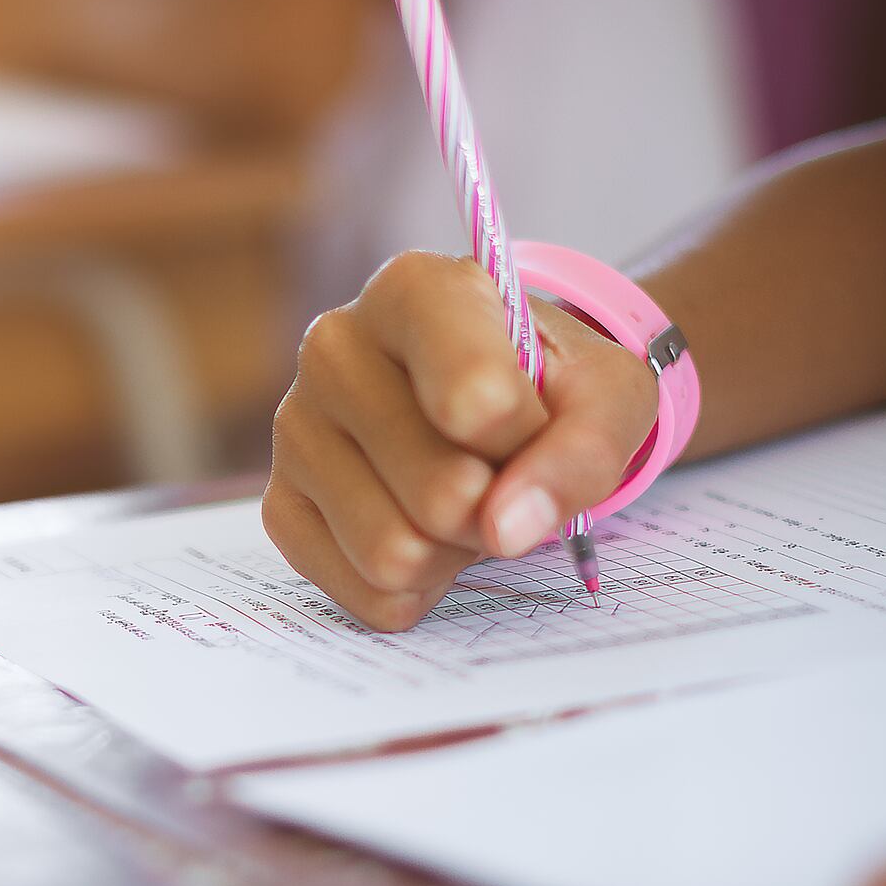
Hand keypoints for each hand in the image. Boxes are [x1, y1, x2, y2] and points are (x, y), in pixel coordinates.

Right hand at [264, 252, 657, 629]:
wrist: (491, 401)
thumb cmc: (546, 385)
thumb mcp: (605, 395)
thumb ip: (584, 450)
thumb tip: (505, 529)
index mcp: (411, 290)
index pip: (476, 399)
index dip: (531, 441)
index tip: (533, 419)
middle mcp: (333, 347)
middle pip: (441, 495)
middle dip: (496, 509)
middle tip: (500, 474)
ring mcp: (295, 428)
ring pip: (395, 554)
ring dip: (457, 554)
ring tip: (461, 502)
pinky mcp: (280, 504)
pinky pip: (366, 594)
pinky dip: (419, 587)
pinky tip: (424, 534)